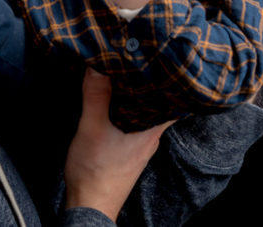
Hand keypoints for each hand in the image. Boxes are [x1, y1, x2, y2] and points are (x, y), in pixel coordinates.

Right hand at [64, 70, 170, 220]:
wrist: (90, 206)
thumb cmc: (95, 172)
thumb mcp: (91, 129)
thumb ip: (96, 97)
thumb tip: (98, 64)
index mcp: (151, 129)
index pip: (172, 97)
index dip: (169, 76)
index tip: (165, 55)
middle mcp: (151, 135)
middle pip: (158, 101)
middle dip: (150, 80)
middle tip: (142, 55)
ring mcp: (140, 143)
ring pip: (145, 111)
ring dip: (137, 93)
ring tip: (127, 70)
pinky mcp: (128, 148)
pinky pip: (133, 120)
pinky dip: (127, 106)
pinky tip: (115, 98)